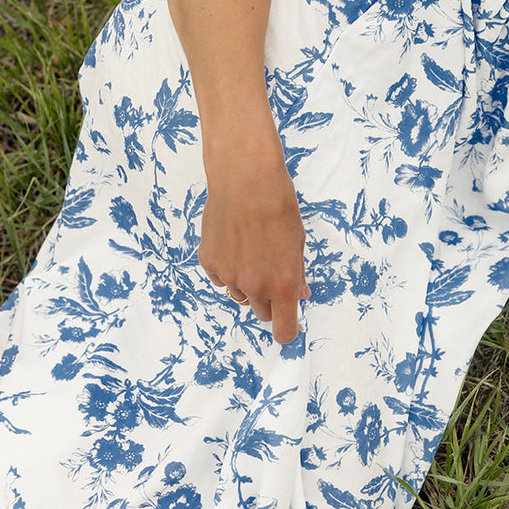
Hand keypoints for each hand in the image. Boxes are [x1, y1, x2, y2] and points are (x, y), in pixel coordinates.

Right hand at [199, 147, 309, 344]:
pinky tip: (234, 242)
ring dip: (247, 283)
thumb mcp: (297, 241)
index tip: (287, 324)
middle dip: (269, 301)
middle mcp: (254, 285)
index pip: (284, 330)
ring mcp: (229, 276)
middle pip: (262, 314)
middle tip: (271, 275)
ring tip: (252, 251)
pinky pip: (221, 278)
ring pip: (240, 295)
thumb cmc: (278, 205)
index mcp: (283, 282)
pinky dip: (228, 268)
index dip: (287, 329)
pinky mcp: (209, 263)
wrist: (245, 179)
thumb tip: (299, 293)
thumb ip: (297, 273)